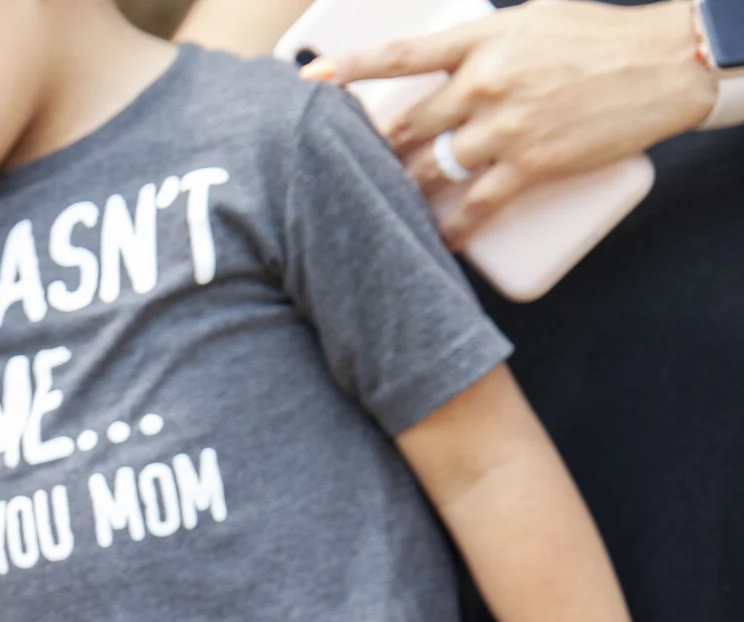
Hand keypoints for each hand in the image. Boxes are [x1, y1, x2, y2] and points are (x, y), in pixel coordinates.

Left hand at [303, 0, 715, 244]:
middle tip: (348, 169)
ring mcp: (507, 126)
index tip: (308, 81)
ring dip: (403, 191)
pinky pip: (475, 207)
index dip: (350, 68)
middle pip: (406, 126)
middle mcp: (487, 82)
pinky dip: (452, 230)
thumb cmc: (600, 37)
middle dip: (374, 151)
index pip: (402, 54)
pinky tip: (436, 244)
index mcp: (484, 40)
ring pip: (431, 169)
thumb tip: (437, 61)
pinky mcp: (532, 164)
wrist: (667, 64)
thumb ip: (481, 42)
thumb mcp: (533, 19)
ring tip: (382, 205)